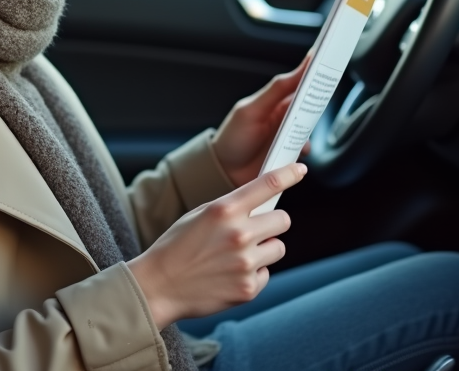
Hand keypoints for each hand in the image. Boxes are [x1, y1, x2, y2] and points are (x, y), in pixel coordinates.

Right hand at [127, 163, 305, 328]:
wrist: (159, 286)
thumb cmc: (177, 247)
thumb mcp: (200, 215)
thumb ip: (232, 208)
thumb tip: (263, 204)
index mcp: (224, 210)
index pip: (268, 185)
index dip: (289, 174)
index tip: (299, 170)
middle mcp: (239, 235)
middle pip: (283, 220)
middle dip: (272, 222)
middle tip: (256, 229)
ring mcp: (246, 263)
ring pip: (278, 248)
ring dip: (265, 249)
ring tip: (238, 255)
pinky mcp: (248, 288)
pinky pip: (266, 273)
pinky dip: (254, 273)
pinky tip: (230, 274)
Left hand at [212, 55, 309, 187]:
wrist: (224, 173)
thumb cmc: (233, 137)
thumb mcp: (251, 110)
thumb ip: (276, 91)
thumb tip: (300, 69)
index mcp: (275, 100)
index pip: (299, 81)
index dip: (314, 71)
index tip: (329, 61)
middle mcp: (284, 115)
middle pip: (310, 104)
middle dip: (317, 102)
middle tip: (320, 101)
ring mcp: (288, 134)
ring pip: (310, 127)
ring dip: (308, 129)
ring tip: (296, 133)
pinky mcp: (291, 153)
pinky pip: (306, 148)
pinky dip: (306, 149)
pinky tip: (297, 152)